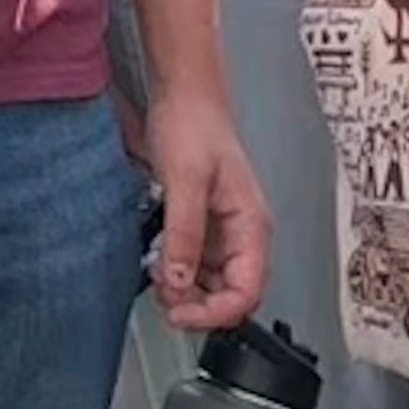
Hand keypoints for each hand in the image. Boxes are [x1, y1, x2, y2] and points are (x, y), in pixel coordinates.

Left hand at [136, 90, 273, 331]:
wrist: (182, 95)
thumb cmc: (194, 125)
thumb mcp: (185, 182)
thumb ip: (184, 234)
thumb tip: (179, 282)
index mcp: (252, 226)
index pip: (247, 293)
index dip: (215, 313)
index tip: (180, 313)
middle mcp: (242, 235)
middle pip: (231, 296)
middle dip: (197, 304)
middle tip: (163, 296)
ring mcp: (222, 232)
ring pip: (210, 284)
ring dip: (184, 291)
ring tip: (157, 276)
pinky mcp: (202, 226)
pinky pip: (193, 264)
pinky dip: (175, 272)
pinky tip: (157, 260)